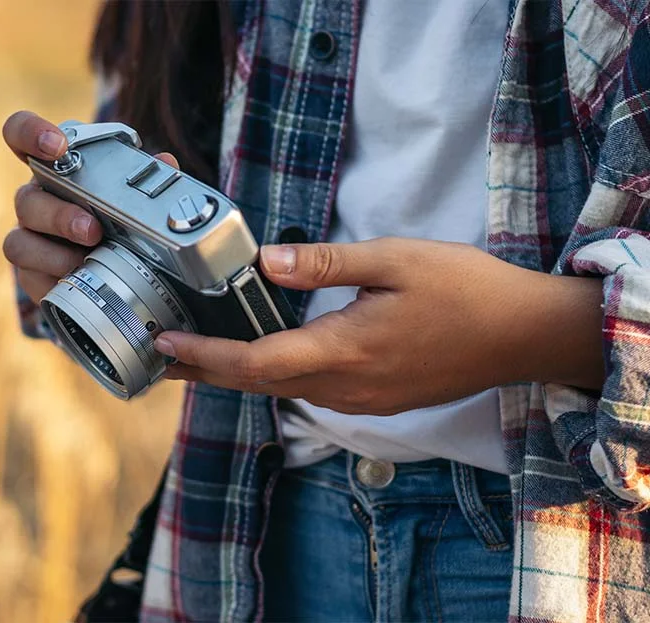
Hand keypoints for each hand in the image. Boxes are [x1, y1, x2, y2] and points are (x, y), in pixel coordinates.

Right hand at [1, 110, 176, 302]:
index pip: (22, 135)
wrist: (114, 270)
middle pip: (26, 199)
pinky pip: (28, 278)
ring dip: (53, 254)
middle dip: (59, 215)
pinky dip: (53, 281)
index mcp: (55, 171)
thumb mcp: (136, 195)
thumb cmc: (118, 220)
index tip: (57, 145)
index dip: (30, 133)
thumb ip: (148, 176)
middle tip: (92, 229)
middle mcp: (36, 201)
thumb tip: (166, 162)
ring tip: (86, 261)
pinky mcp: (31, 275)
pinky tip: (76, 282)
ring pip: (19, 242)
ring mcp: (29, 239)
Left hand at [155, 238, 604, 414]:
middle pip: (256, 383)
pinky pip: (308, 391)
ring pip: (280, 390)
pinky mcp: (374, 400)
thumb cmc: (465, 291)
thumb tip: (265, 263)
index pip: (253, 360)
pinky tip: (261, 356)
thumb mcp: (394, 260)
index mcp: (342, 351)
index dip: (203, 354)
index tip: (163, 342)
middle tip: (158, 354)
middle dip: (204, 369)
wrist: (522, 336)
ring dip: (235, 373)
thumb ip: (325, 263)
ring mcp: (359, 400)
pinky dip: (271, 375)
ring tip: (196, 353)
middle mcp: (343, 387)